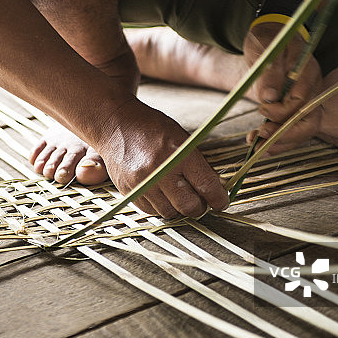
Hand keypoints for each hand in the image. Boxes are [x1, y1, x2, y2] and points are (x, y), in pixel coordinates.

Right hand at [95, 100, 228, 217]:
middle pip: (189, 206)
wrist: (116, 124)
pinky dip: (160, 206)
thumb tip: (215, 191)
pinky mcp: (128, 191)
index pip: (206, 185)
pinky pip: (151, 211)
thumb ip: (198, 165)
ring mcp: (141, 183)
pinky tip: (161, 193)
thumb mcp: (182, 138)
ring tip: (178, 194)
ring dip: (178, 207)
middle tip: (200, 200)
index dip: (218, 199)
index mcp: (178, 153)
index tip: (221, 202)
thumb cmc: (152, 128)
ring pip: (170, 212)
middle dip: (199, 206)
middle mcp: (159, 170)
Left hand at [244, 21, 323, 154]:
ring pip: (302, 129)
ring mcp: (305, 99)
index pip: (302, 101)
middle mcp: (312, 88)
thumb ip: (269, 72)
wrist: (268, 37)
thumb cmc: (267, 40)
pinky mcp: (295, 107)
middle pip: (309, 121)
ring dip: (280, 142)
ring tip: (257, 149)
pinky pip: (292, 128)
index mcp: (308, 71)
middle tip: (261, 139)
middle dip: (286, 135)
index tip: (261, 109)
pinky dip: (278, 139)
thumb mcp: (266, 50)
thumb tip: (270, 97)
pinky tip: (261, 146)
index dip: (282, 111)